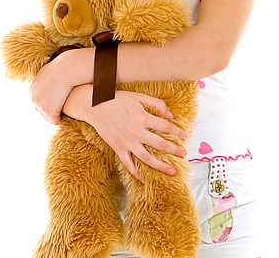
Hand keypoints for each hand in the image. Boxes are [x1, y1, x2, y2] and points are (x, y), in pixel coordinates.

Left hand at [29, 48, 93, 123]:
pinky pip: (54, 119)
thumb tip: (50, 79)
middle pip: (40, 111)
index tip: (55, 105)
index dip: (47, 104)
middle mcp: (33, 97)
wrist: (67, 68)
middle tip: (58, 112)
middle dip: (48, 112)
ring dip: (53, 116)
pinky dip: (58, 119)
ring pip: (46, 116)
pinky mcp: (48, 109)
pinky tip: (63, 117)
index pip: (37, 102)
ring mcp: (40, 104)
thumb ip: (48, 78)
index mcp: (33, 89)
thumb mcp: (50, 71)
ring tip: (61, 115)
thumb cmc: (63, 68)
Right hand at [63, 85, 188, 183]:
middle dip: (174, 149)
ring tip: (172, 171)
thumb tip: (170, 115)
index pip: (165, 126)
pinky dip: (137, 175)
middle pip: (160, 144)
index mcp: (143, 117)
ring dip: (161, 166)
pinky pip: (129, 165)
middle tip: (184, 154)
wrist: (94, 105)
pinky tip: (145, 181)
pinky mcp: (118, 149)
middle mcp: (137, 132)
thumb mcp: (138, 96)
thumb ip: (156, 104)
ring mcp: (127, 142)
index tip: (184, 136)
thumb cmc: (117, 99)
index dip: (177, 131)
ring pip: (147, 159)